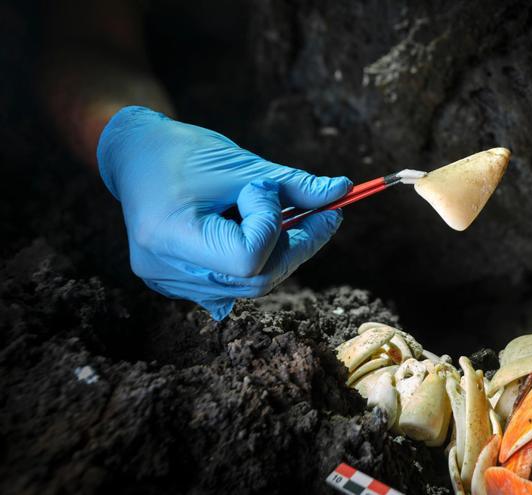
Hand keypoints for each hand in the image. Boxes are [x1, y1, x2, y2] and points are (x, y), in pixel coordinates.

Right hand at [97, 106, 350, 318]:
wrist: (137, 155)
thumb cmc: (185, 152)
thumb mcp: (243, 164)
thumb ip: (294, 186)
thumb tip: (342, 191)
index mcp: (170, 235)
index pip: (246, 257)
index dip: (272, 227)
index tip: (268, 192)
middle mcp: (163, 268)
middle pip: (254, 280)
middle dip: (296, 248)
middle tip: (325, 215)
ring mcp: (166, 282)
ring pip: (248, 287)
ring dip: (280, 255)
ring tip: (290, 219)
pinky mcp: (175, 284)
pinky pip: (231, 288)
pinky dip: (258, 264)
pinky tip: (262, 235)